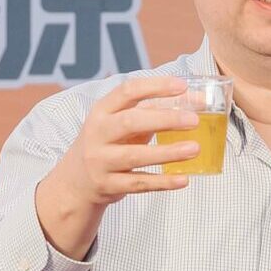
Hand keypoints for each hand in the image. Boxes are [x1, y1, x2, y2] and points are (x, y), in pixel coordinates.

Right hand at [34, 74, 203, 256]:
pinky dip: (162, 182)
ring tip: (194, 149)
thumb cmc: (108, 144)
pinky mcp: (107, 184)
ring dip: (167, 153)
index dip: (155, 86)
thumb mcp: (119, 123)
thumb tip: (195, 102)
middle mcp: (97, 133)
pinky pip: (138, 183)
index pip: (128, 91)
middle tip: (194, 120)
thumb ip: (151, 111)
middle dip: (165, 120)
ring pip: (135, 156)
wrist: (75, 180)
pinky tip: (183, 179)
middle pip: (131, 121)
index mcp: (102, 110)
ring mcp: (100, 160)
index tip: (182, 86)